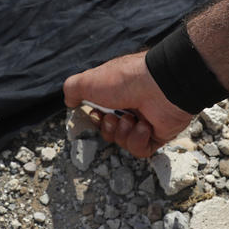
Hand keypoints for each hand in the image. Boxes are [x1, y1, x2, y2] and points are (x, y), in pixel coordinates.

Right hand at [63, 51, 192, 157]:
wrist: (159, 85)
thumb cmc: (124, 80)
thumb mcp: (88, 80)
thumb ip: (73, 89)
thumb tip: (69, 101)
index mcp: (116, 93)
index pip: (100, 114)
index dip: (95, 118)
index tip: (96, 113)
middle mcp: (131, 106)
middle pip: (110, 130)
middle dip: (107, 127)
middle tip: (113, 117)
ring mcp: (145, 121)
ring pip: (123, 141)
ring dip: (123, 132)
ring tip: (131, 119)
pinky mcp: (158, 134)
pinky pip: (141, 149)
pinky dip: (138, 140)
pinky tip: (143, 126)